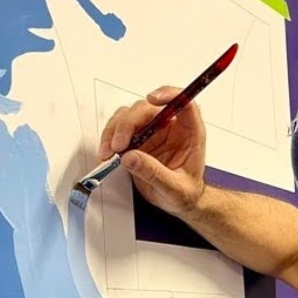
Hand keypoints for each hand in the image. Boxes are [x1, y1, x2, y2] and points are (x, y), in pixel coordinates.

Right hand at [98, 87, 206, 217]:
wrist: (179, 202)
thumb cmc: (185, 193)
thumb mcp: (175, 189)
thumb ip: (155, 173)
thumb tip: (131, 158)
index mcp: (189, 133)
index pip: (184, 103)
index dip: (169, 95)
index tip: (152, 99)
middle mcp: (170, 126)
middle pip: (147, 108)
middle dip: (128, 123)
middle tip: (119, 145)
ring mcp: (152, 130)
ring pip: (130, 115)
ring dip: (115, 130)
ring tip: (109, 152)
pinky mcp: (138, 138)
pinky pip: (120, 128)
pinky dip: (110, 138)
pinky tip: (108, 153)